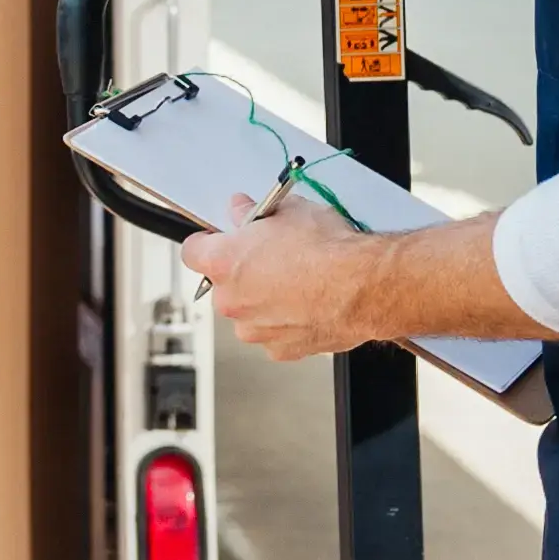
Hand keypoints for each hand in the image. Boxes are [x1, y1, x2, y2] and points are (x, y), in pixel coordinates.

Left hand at [189, 191, 383, 362]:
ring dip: (264, 300)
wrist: (365, 286)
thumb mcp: (288, 210)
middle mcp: (232, 300)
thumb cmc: (329, 249)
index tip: (220, 239)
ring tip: (297, 282)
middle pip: (223, 284)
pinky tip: (308, 304)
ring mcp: (255, 329)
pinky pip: (275, 333)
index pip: (193, 251)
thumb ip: (254, 212)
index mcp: (224, 263)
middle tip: (272, 257)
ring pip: (249, 312)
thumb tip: (242, 210)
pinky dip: (287, 322)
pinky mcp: (281, 349)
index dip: (208, 242)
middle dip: (243, 272)